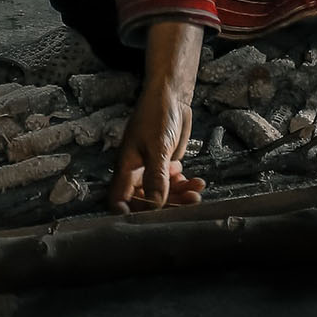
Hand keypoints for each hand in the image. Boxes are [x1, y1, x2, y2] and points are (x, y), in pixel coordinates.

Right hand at [106, 81, 204, 211]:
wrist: (172, 96)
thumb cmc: (157, 115)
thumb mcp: (157, 146)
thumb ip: (156, 176)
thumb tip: (155, 205)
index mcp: (126, 168)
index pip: (118, 200)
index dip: (129, 214)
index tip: (150, 220)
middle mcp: (137, 173)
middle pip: (145, 203)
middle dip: (168, 206)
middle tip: (189, 203)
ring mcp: (151, 170)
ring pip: (162, 196)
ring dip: (180, 197)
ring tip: (197, 192)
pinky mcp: (165, 166)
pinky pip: (173, 186)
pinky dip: (185, 187)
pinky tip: (197, 182)